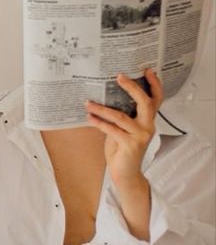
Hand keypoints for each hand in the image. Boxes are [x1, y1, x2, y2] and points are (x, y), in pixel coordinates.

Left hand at [85, 69, 162, 190]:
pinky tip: (89, 117)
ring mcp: (140, 136)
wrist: (126, 174)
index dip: (154, 84)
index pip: (157, 100)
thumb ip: (121, 116)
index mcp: (148, 121)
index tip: (147, 70)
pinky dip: (99, 122)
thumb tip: (106, 97)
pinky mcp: (130, 145)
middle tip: (120, 76)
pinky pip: (112, 130)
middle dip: (132, 88)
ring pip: (121, 117)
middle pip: (145, 103)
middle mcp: (148, 127)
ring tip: (88, 102)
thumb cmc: (122, 150)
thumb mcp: (123, 129)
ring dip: (102, 108)